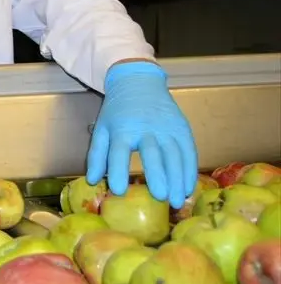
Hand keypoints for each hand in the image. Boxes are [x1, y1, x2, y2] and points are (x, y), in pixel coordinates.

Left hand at [86, 60, 196, 209]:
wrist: (138, 82)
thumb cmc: (118, 111)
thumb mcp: (102, 129)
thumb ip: (97, 155)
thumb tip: (92, 181)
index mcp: (122, 129)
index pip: (118, 152)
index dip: (118, 171)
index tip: (119, 191)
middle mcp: (146, 129)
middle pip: (153, 154)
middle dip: (158, 176)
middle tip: (160, 198)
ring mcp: (167, 128)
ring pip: (175, 155)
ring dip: (178, 179)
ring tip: (177, 201)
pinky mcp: (182, 128)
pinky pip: (189, 152)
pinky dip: (190, 171)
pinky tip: (188, 188)